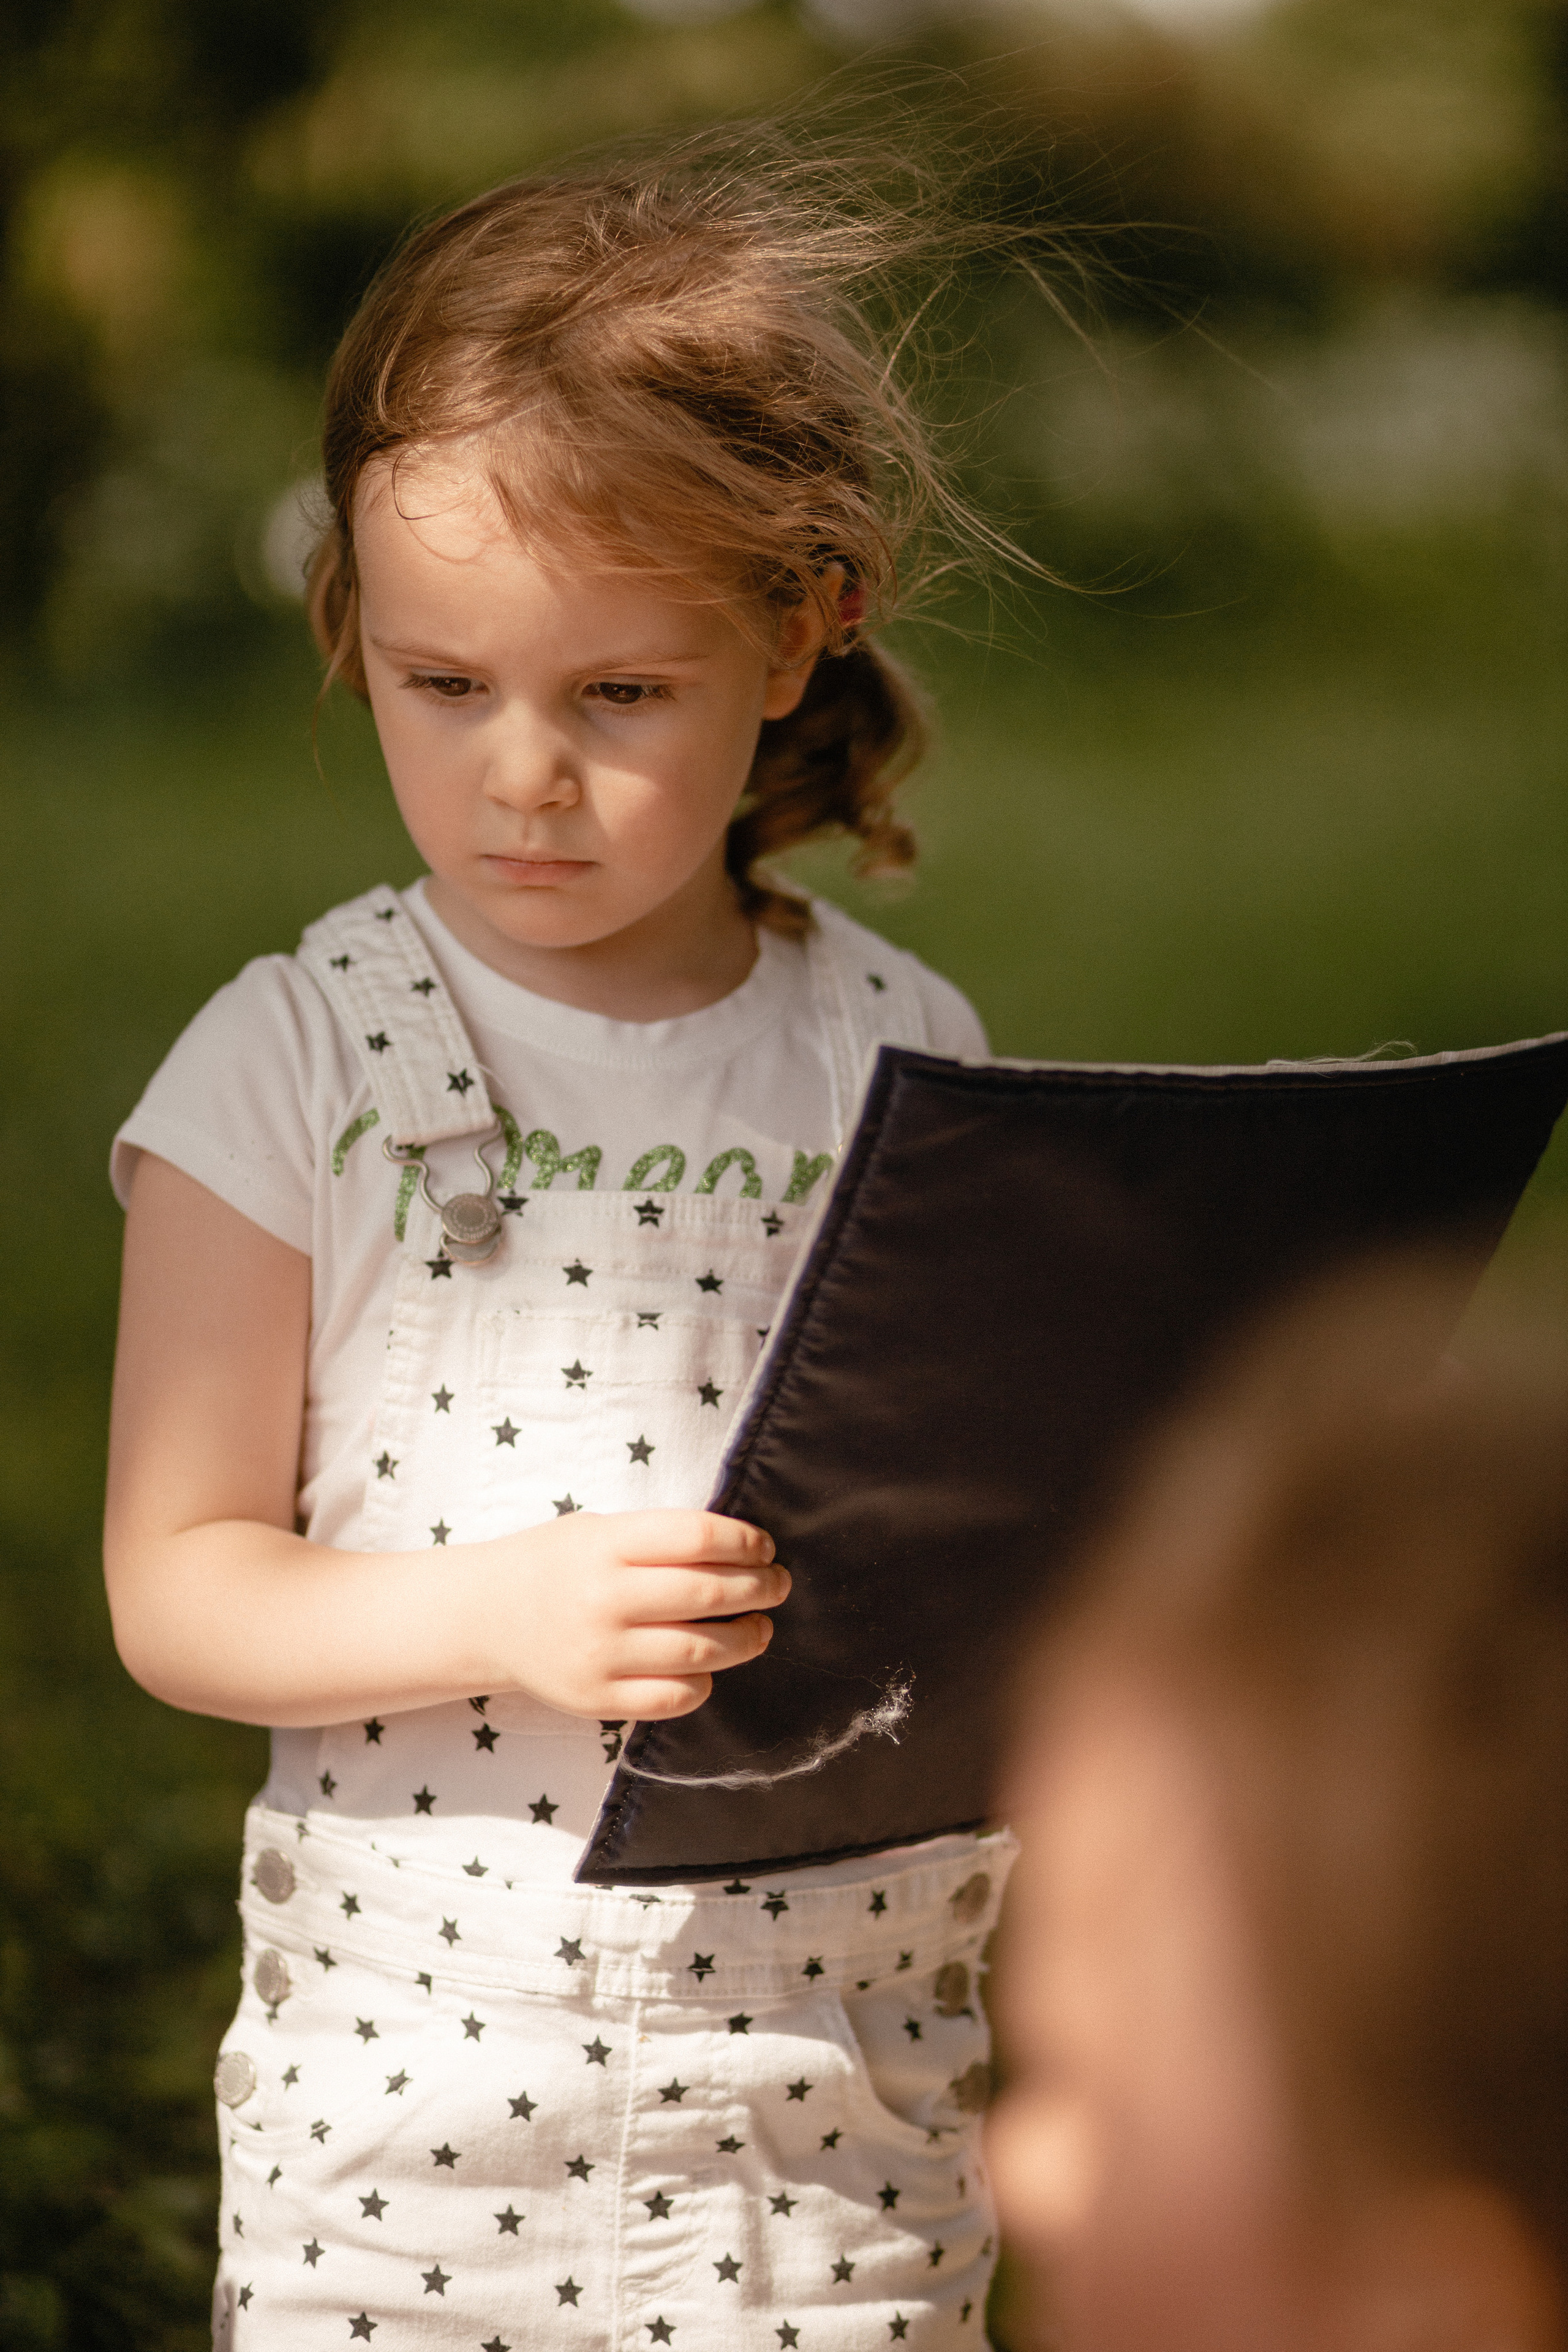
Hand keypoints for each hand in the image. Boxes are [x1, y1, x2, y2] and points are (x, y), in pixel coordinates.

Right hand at [491, 1508, 788, 1720]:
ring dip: (746, 1639)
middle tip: (777, 1585)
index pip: (697, 1538)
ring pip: (701, 1653)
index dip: (745, 1543)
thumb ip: (658, 1538)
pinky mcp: (596, 1699)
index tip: (765, 1548)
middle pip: (708, 1596)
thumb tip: (739, 1553)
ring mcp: (599, 1654)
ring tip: (759, 1628)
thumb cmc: (555, 1563)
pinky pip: (673, 1697)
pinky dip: (703, 1683)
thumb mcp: (599, 1529)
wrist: (485, 1616)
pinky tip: (709, 1667)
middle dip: (759, 1589)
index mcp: (606, 1544)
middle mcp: (604, 1599)